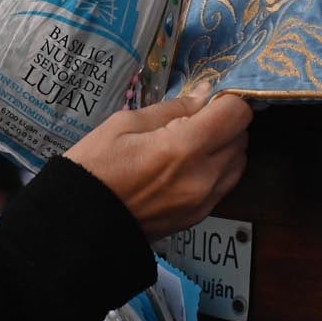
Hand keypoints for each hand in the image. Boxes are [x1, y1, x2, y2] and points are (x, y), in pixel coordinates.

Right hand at [64, 84, 250, 239]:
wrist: (80, 223)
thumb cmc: (95, 166)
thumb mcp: (125, 123)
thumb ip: (172, 109)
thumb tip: (204, 97)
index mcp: (185, 147)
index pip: (236, 114)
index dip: (227, 99)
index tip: (209, 98)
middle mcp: (204, 176)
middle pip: (241, 138)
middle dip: (225, 123)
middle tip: (195, 119)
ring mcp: (204, 201)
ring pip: (238, 164)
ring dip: (225, 147)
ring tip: (192, 143)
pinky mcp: (198, 217)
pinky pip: (223, 185)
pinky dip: (216, 169)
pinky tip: (187, 166)